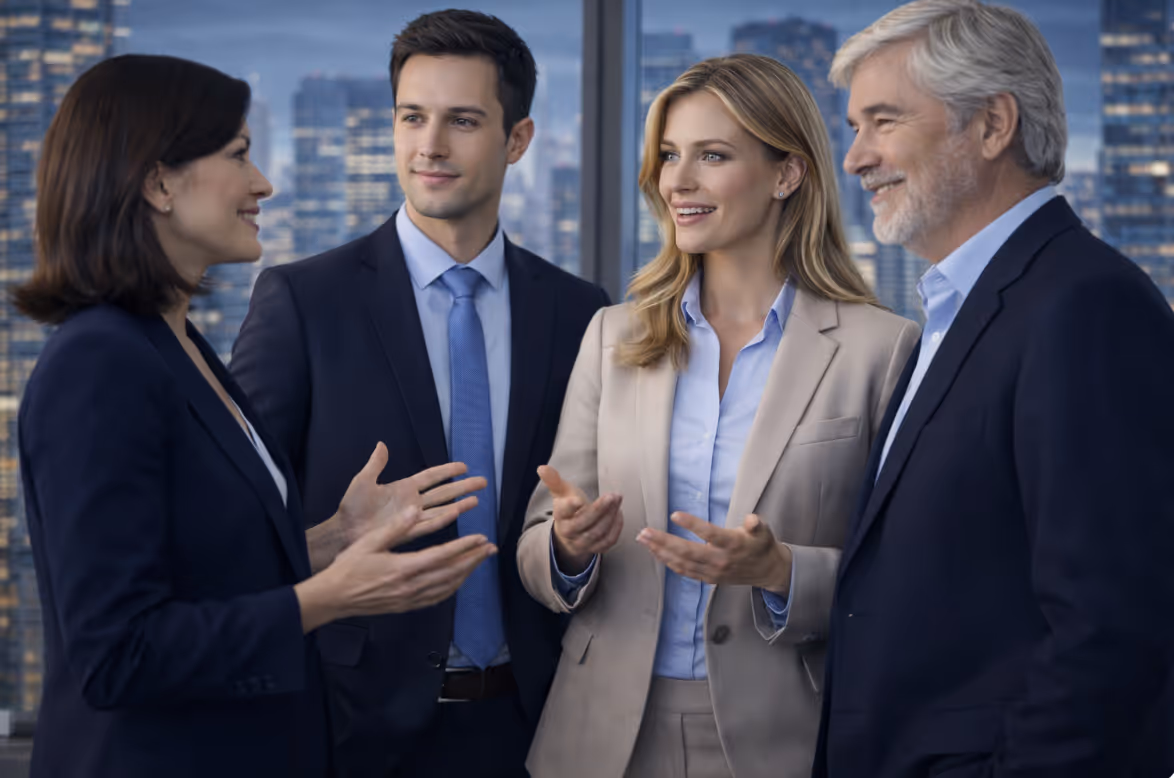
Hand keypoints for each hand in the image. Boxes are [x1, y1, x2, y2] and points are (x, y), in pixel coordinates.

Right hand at [296, 506, 496, 631]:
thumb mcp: (369, 542)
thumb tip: (413, 509)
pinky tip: (458, 581)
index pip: (442, 556)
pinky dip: (451, 588)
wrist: (334, 597)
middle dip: (473, 560)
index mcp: (403, 568)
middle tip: (491, 549)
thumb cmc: (349, 567)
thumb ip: (394, 527)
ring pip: (447, 587)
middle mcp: (410, 586)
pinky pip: (436, 598)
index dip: (464, 547)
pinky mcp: (406, 606)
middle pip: (451, 573)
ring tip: (479, 562)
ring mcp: (409, 599)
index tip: (480, 539)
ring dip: (466, 574)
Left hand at [337, 443, 486, 546]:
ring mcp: (413, 517)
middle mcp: (413, 502)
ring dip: (459, 504)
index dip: (447, 471)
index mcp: (403, 488)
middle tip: (483, 482)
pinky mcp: (409, 530)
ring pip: (442, 508)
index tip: (464, 466)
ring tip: (477, 500)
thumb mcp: (362, 481)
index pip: (431, 477)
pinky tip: (458, 513)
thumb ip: (376, 464)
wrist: (344, 532)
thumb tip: (382, 444)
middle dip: (463, 487)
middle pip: (443, 492)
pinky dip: (444, 518)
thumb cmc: (351, 508)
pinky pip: (430, 523)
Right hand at [539, 465, 622, 574]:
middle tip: (613, 495)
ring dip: (611, 516)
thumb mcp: (561, 493)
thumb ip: (554, 480)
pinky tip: (619, 514)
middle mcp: (569, 531)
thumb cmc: (568, 508)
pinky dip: (616, 528)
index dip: (570, 506)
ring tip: (618, 501)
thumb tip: (542, 468)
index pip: (563, 512)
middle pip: (584, 522)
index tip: (578, 499)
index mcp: (560, 516)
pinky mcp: (594, 549)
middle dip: (600, 509)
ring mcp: (582, 542)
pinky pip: (607, 542)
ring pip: (598, 532)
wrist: (570, 532)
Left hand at [636, 513, 791, 591]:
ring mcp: (713, 572)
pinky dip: (668, 562)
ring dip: (661, 552)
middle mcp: (721, 560)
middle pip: (688, 551)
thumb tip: (752, 520)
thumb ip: (756, 524)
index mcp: (733, 544)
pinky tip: (656, 553)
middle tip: (645, 532)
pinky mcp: (708, 578)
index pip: (710, 534)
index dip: (692, 524)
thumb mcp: (764, 531)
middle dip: (664, 541)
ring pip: (682, 563)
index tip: (674, 514)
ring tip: (644, 540)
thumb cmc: (761, 544)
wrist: (767, 571)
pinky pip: (685, 571)